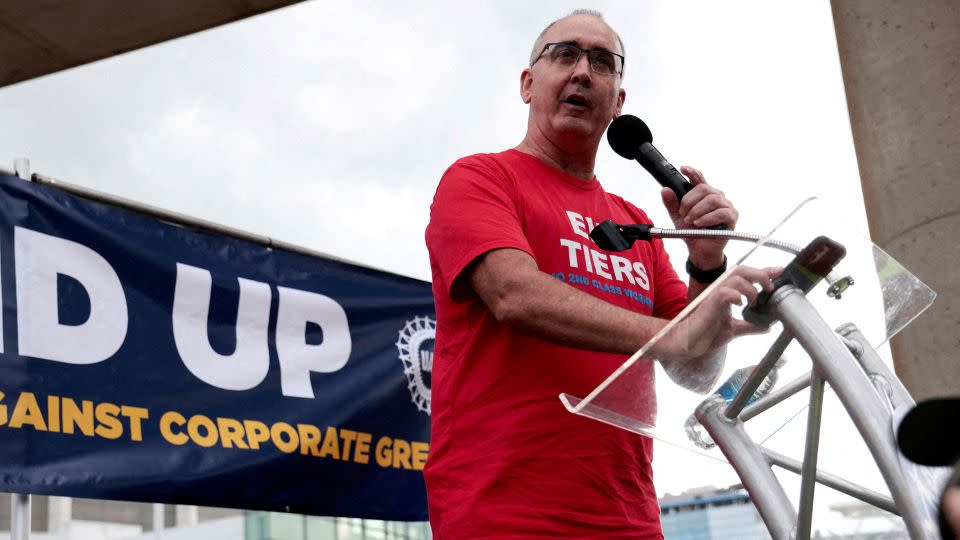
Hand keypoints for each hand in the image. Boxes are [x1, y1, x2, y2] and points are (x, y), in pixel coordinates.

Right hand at [656, 265, 780, 361]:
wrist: (689, 342)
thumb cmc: (706, 333)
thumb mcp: (734, 329)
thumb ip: (750, 326)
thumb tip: (767, 326)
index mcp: (728, 293)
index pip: (747, 276)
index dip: (764, 272)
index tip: (779, 271)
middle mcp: (722, 290)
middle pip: (742, 270)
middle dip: (760, 274)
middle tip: (770, 287)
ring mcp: (715, 295)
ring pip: (736, 278)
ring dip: (750, 287)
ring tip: (753, 301)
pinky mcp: (711, 303)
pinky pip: (725, 292)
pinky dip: (736, 295)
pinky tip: (739, 303)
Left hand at [660, 166, 737, 268]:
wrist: (700, 251)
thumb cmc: (692, 232)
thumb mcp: (677, 217)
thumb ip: (671, 204)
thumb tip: (665, 190)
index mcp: (704, 195)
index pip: (699, 179)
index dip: (692, 172)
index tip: (683, 169)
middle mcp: (717, 197)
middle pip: (703, 189)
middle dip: (689, 201)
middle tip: (683, 214)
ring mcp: (726, 206)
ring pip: (712, 199)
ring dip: (696, 210)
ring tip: (690, 221)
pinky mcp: (732, 217)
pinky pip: (720, 212)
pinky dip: (707, 218)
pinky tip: (699, 223)